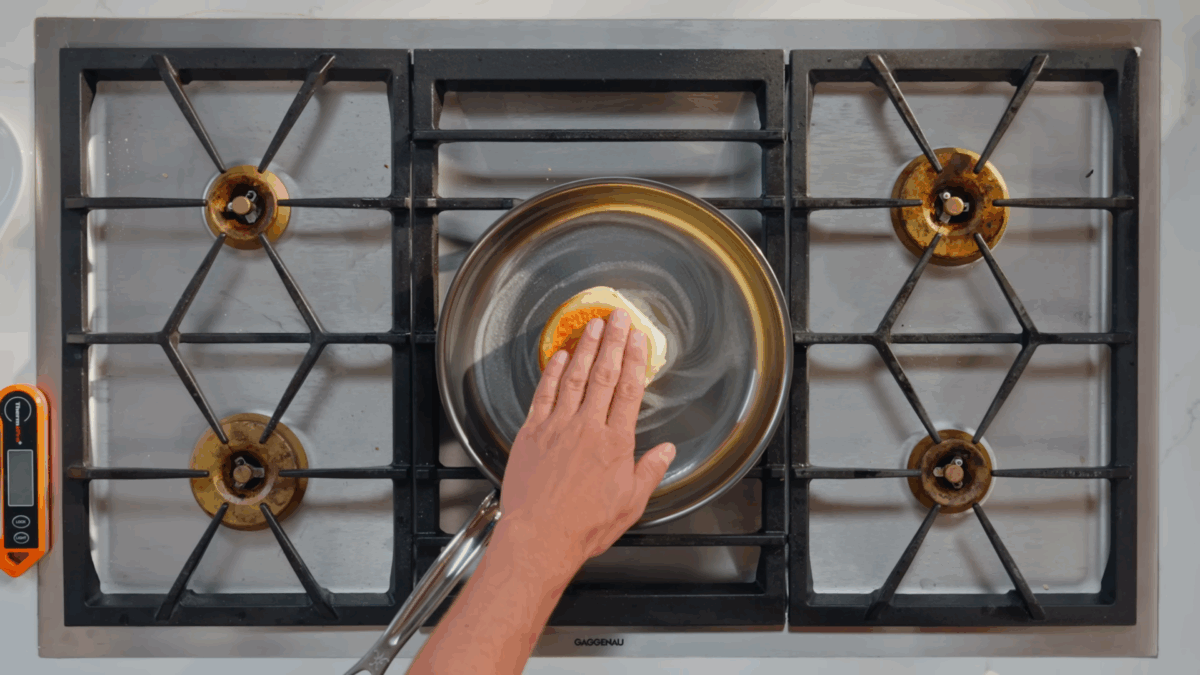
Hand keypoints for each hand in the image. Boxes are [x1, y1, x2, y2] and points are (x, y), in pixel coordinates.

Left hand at [498, 308, 675, 572]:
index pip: (629, 391)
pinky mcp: (532, 433)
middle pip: (604, 375)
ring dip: (585, 349)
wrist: (540, 538)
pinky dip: (553, 372)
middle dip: (613, 342)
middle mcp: (587, 428)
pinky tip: (560, 357)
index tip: (638, 340)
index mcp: (615, 443)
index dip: (635, 361)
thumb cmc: (584, 526)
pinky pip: (544, 394)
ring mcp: (557, 427)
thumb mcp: (630, 504)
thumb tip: (667, 452)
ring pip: (575, 378)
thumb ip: (649, 472)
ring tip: (592, 326)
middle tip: (617, 317)